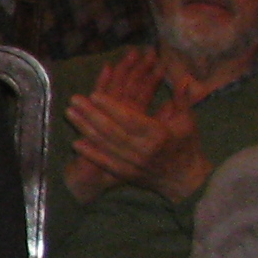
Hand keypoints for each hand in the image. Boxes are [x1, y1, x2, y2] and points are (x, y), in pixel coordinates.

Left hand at [69, 55, 214, 205]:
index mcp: (158, 134)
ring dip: (85, 129)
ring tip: (70, 114)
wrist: (184, 180)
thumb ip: (182, 99)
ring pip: (105, 145)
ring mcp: (132, 163)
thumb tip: (182, 78)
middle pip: (112, 131)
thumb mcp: (187, 121)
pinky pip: (105, 162)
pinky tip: (76, 142)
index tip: (95, 94)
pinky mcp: (125, 174)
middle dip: (91, 114)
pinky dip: (90, 153)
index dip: (111, 107)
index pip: (130, 119)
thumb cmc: (186, 145)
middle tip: (74, 100)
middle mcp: (142, 150)